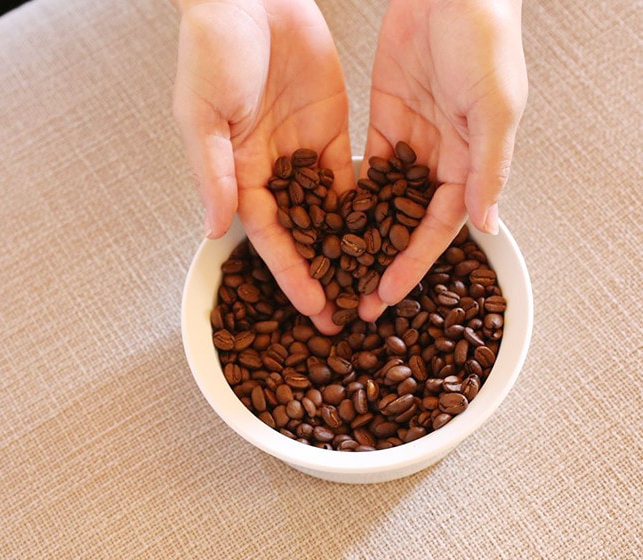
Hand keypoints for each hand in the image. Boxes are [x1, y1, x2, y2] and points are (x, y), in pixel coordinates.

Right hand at [173, 0, 353, 333]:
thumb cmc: (212, 48)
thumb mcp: (201, 114)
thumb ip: (212, 173)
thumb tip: (215, 230)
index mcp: (238, 172)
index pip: (267, 235)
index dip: (290, 273)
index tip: (315, 307)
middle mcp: (272, 170)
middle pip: (301, 234)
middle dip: (322, 274)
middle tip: (346, 313)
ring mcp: (303, 152)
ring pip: (329, 212)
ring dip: (347, 248)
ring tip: (371, 284)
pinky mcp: (331, 129)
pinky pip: (351, 175)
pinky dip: (367, 204)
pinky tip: (385, 232)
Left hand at [358, 0, 527, 321]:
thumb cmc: (485, 40)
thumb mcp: (495, 106)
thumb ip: (489, 166)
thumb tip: (485, 225)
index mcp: (470, 164)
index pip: (437, 228)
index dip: (412, 264)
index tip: (385, 296)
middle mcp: (439, 161)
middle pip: (406, 226)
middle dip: (382, 264)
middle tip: (354, 301)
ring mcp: (410, 143)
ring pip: (382, 204)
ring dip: (362, 239)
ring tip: (334, 274)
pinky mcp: (384, 121)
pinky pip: (364, 168)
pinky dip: (348, 195)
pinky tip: (325, 222)